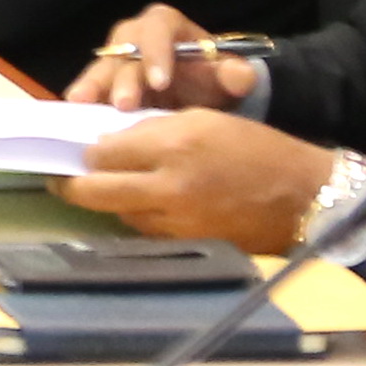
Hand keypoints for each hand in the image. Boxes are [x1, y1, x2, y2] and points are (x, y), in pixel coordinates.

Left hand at [56, 110, 331, 246]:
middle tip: (61, 181)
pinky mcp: (189, 245)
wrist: (304, 197)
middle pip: (96, 192)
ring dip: (108, 203)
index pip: (105, 152)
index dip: (88, 152)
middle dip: (73, 186)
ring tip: (105, 190)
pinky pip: (147, 232)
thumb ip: (155, 131)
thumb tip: (112, 144)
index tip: (80, 151)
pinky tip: (140, 207)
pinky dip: (138, 218)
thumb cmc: (257, 150)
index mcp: (175, 146)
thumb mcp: (204, 120)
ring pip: (119, 214)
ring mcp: (177, 222)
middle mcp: (170, 188)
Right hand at [68, 5, 256, 113]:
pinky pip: (88, 88)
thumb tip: (241, 76)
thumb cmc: (209, 79)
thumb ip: (236, 75)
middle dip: (123, 78)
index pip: (157, 30)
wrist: (198, 96)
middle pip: (123, 51)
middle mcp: (132, 37)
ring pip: (100, 68)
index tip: (161, 83)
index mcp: (163, 25)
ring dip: (92, 87)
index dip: (156, 54)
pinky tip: (73, 116)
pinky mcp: (100, 83)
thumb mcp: (227, 76)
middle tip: (125, 105)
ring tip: (82, 104)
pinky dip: (82, 101)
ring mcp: (113, 60)